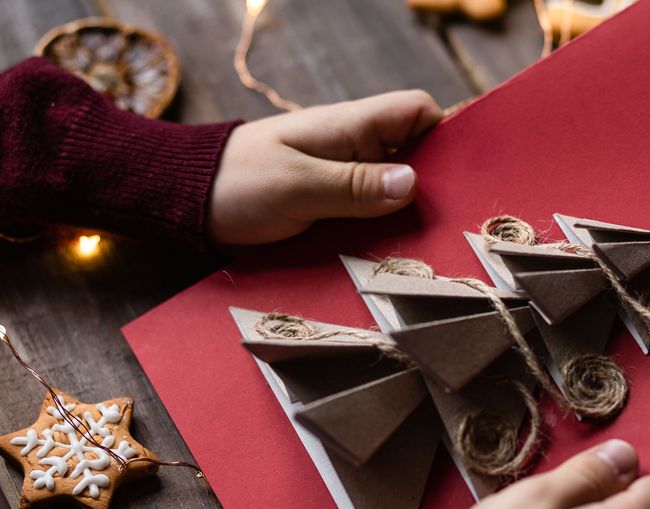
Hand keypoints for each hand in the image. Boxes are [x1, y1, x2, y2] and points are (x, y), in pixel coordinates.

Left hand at [206, 90, 443, 244]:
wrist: (186, 203)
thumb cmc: (237, 182)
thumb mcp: (296, 186)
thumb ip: (353, 185)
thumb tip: (412, 183)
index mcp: (350, 126)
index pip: (418, 110)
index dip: (447, 133)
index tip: (463, 173)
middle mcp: (354, 148)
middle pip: (416, 155)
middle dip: (434, 186)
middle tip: (452, 224)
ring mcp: (343, 178)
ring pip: (395, 191)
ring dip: (407, 217)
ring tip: (428, 248)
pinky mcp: (331, 207)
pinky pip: (371, 216)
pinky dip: (381, 233)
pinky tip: (390, 258)